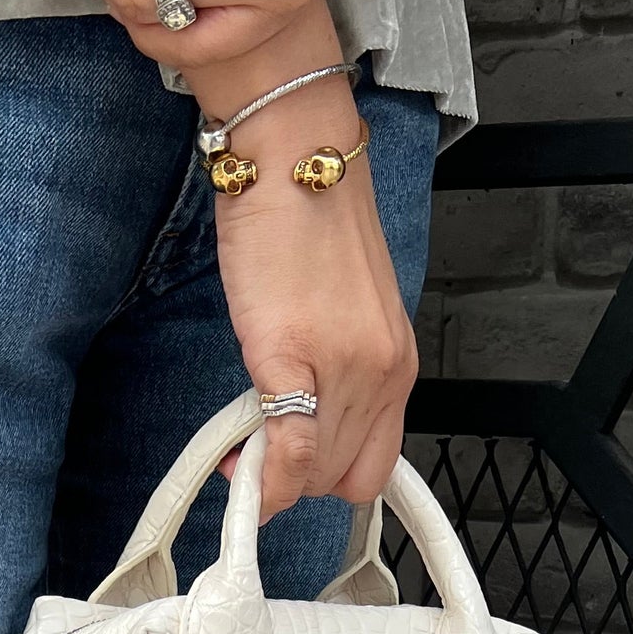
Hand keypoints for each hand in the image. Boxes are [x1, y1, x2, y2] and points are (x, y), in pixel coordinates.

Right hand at [195, 9, 417, 517]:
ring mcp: (342, 368)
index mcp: (398, 362)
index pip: (375, 464)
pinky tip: (235, 463)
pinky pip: (286, 448)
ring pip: (315, 472)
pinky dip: (262, 476)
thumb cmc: (309, 220)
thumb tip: (299, 420)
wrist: (292, 154)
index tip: (292, 465)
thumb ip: (337, 369)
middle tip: (257, 451)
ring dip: (273, 472)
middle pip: (345, 477)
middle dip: (297, 479)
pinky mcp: (290, 355)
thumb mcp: (344, 311)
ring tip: (242, 437)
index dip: (330, 477)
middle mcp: (382, 372)